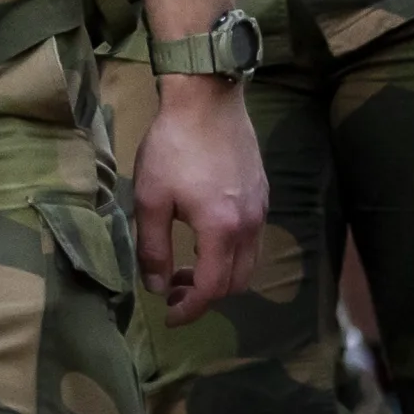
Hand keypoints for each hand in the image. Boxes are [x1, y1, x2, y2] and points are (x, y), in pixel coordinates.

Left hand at [132, 74, 267, 326]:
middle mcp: (250, 224)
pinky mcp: (263, 192)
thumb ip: (153, 249)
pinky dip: (231, 252)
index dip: (191, 310)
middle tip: (175, 287)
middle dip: (206, 295)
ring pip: (249, 262)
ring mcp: (261, 207)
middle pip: (236, 283)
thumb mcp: (150, 198)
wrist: (207, 97)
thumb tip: (156, 287)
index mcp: (222, 229)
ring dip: (221, 274)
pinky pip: (253, 238)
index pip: (213, 289)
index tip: (170, 316)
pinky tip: (205, 235)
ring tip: (188, 264)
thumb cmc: (173, 145)